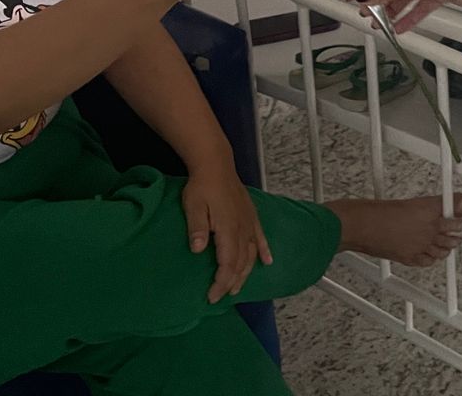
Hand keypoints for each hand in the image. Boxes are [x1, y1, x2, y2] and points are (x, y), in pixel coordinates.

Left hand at [183, 163, 273, 303]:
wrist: (216, 165)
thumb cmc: (201, 186)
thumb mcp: (193, 206)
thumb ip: (197, 228)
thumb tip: (198, 249)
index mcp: (228, 228)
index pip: (228, 262)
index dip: (221, 282)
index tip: (212, 296)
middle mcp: (243, 228)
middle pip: (241, 262)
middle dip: (231, 282)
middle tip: (220, 297)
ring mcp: (249, 222)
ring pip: (251, 253)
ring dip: (246, 272)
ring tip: (237, 287)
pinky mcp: (251, 216)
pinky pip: (260, 238)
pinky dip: (264, 251)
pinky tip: (268, 261)